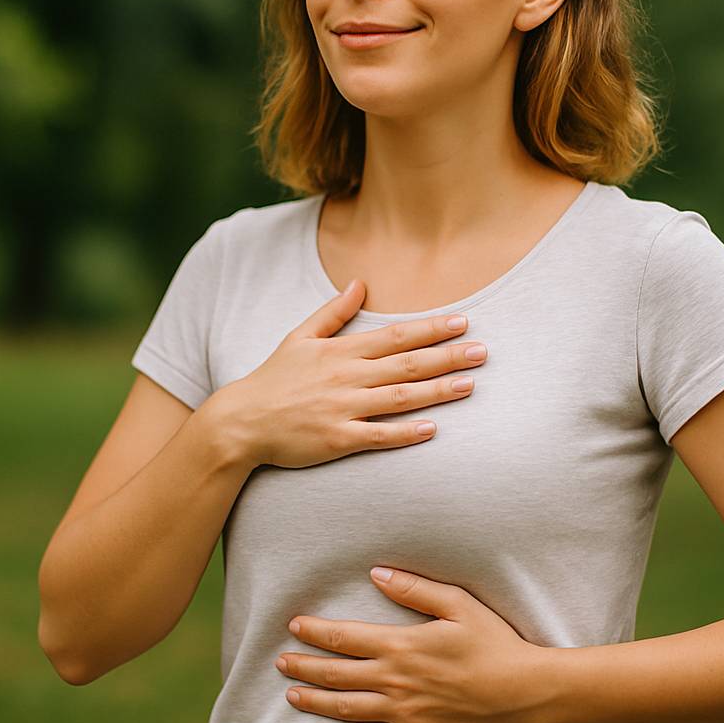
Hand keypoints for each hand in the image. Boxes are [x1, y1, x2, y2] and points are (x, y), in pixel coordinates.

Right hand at [201, 279, 487, 469]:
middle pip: (406, 364)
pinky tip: (433, 429)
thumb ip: (334, 312)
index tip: (463, 321)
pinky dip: (405, 432)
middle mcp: (346, 377)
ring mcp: (342, 409)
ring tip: (470, 385)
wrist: (241, 422)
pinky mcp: (336, 440)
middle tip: (482, 351)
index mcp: (341, 351)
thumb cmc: (274, 378)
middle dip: (446, 356)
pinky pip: (377, 436)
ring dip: (437, 392)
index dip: (431, 328)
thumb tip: (361, 282)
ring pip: (399, 399)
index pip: (395, 335)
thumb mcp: (300, 336)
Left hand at [277, 567, 548, 722]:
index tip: (295, 626)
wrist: (522, 691)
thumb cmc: (494, 643)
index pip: (345, 637)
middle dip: (304, 666)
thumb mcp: (458, 604)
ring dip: (314, 700)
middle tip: (281, 661)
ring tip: (292, 694)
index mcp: (402, 644)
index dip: (316, 632)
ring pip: (346, 707)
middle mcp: (395, 679)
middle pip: (336, 673)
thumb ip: (415, 589)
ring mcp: (403, 712)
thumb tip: (377, 574)